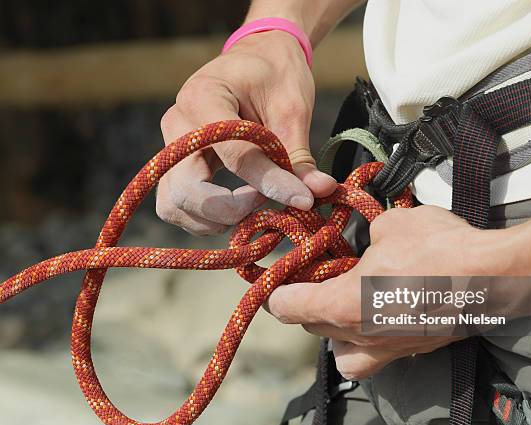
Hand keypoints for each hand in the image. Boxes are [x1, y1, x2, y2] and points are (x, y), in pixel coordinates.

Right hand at [157, 31, 335, 235]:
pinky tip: (237, 208)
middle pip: (186, 190)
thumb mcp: (292, 109)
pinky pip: (175, 205)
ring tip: (253, 206)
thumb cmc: (275, 75)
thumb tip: (320, 192)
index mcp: (204, 97)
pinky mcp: (174, 164)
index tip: (303, 200)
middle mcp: (176, 123)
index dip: (270, 183)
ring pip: (174, 205)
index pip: (234, 156)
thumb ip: (299, 156)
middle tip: (266, 204)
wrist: (257, 58)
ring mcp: (169, 146)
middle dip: (230, 210)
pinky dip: (204, 218)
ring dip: (214, 219)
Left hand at [267, 206, 503, 379]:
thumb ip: (368, 236)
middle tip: (320, 282)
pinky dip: (370, 342)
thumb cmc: (438, 249)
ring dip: (336, 333)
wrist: (493, 278)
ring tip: (348, 309)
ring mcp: (388, 350)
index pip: (287, 308)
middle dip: (309, 306)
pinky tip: (385, 316)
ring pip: (343, 354)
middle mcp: (360, 336)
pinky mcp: (414, 351)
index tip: (278, 282)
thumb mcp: (391, 225)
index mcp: (342, 305)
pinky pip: (377, 356)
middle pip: (314, 329)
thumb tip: (371, 243)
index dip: (277, 292)